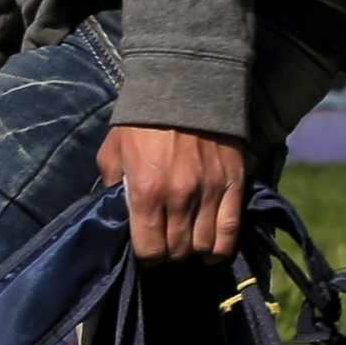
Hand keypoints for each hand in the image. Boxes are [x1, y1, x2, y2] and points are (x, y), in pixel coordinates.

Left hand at [101, 123, 246, 262]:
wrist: (183, 87)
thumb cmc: (141, 121)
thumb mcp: (112, 152)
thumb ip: (112, 186)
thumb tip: (118, 214)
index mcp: (146, 192)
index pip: (149, 249)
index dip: (146, 257)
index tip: (146, 252)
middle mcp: (179, 198)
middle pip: (177, 250)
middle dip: (169, 253)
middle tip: (166, 243)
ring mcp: (209, 192)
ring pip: (204, 245)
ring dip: (193, 250)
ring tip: (187, 243)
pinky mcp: (233, 184)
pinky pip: (230, 230)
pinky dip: (221, 248)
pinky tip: (211, 250)